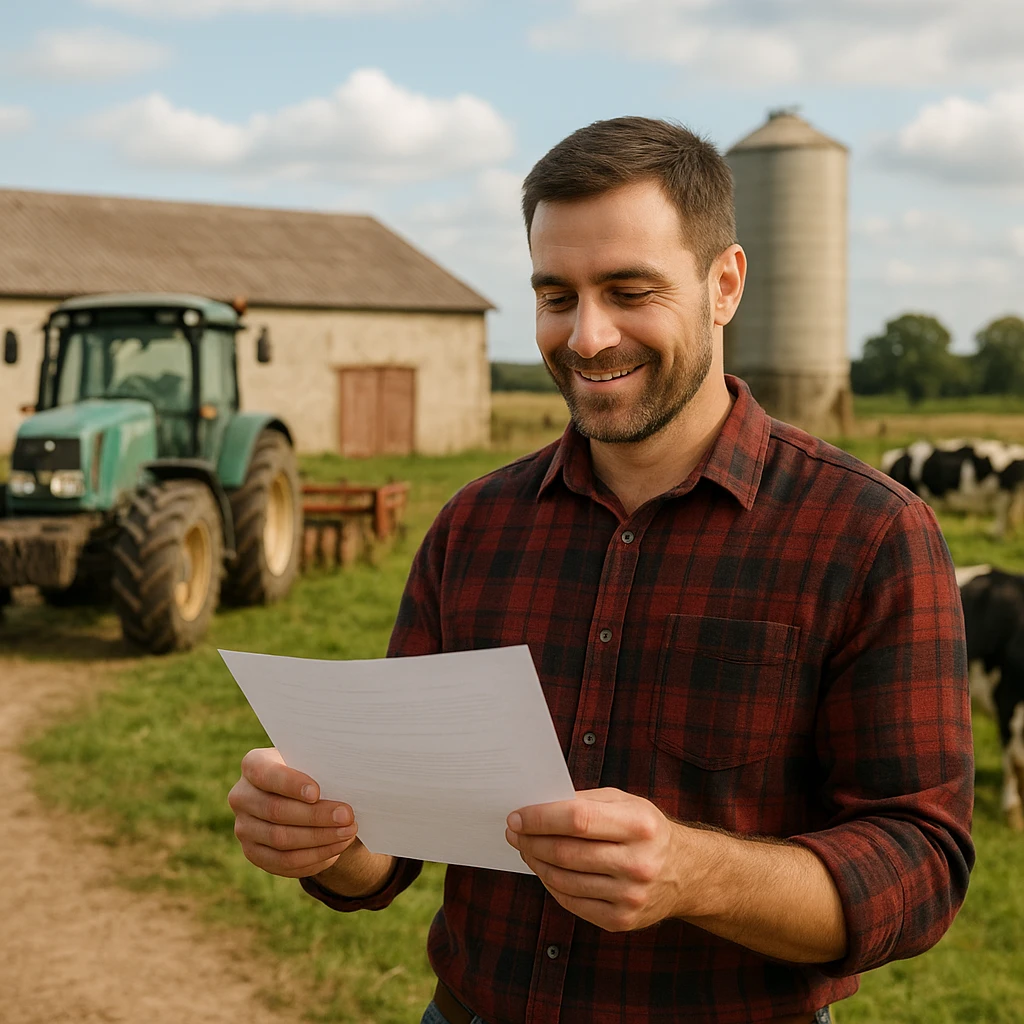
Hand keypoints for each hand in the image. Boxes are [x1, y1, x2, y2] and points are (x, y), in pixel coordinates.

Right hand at [228, 747, 358, 877]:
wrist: (297, 795)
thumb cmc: (309, 772)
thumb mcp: (312, 762)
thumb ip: (320, 769)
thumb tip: (346, 783)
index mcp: (253, 765)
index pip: (266, 774)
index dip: (291, 784)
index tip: (316, 792)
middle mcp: (242, 796)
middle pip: (276, 811)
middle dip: (316, 816)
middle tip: (347, 817)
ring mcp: (244, 827)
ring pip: (281, 840)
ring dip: (319, 839)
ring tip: (347, 834)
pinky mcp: (253, 853)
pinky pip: (283, 862)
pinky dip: (313, 858)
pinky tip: (335, 850)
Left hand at [506, 788, 684, 931]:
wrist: (686, 873)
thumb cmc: (645, 830)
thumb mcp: (625, 802)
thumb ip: (584, 802)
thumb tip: (536, 806)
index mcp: (639, 825)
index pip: (577, 820)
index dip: (540, 818)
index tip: (516, 816)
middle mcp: (638, 862)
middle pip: (566, 852)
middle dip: (531, 840)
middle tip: (513, 832)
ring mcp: (630, 896)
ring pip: (563, 879)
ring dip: (535, 862)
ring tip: (525, 848)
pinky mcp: (621, 920)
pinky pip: (571, 902)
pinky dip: (551, 884)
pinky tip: (545, 869)